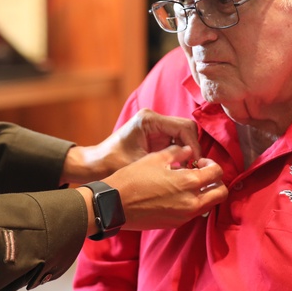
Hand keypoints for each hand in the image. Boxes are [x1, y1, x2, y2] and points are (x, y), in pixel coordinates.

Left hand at [62, 109, 200, 184]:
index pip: (184, 127)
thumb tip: (192, 170)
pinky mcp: (155, 136)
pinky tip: (178, 169)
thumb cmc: (111, 164)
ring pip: (183, 136)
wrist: (95, 164)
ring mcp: (155, 127)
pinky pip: (175, 143)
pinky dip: (180, 155)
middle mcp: (154, 119)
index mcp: (149, 120)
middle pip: (186, 129)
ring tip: (186, 171)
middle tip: (194, 169)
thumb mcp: (140, 164)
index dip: (195, 146)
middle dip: (193, 149)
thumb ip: (167, 163)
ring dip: (187, 153)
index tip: (197, 164)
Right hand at [103, 145, 226, 230]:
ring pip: (209, 205)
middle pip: (221, 193)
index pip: (217, 173)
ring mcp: (184, 215)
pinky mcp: (175, 223)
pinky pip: (194, 212)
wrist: (115, 204)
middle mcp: (191, 202)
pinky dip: (193, 202)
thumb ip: (177, 152)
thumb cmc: (133, 178)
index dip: (211, 163)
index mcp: (189, 183)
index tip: (199, 161)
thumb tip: (189, 150)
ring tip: (188, 184)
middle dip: (216, 181)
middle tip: (201, 173)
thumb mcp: (155, 158)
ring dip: (205, 193)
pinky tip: (176, 194)